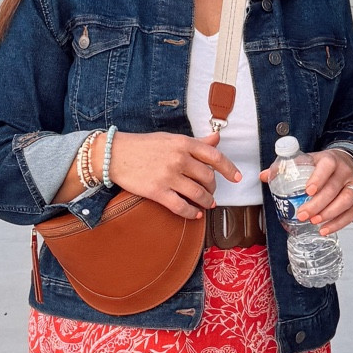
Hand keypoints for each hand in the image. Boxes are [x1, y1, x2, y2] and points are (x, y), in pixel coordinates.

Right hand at [109, 130, 242, 219]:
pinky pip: (181, 206)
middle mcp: (179, 159)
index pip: (215, 156)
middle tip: (211, 192)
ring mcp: (169, 176)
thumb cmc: (143, 146)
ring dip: (206, 202)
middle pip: (208, 178)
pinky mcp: (158, 192)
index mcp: (184, 143)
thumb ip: (196, 142)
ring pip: (198, 194)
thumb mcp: (171, 139)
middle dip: (213, 188)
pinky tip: (194, 214)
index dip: (229, 169)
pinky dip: (191, 213)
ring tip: (207, 205)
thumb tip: (217, 138)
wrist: (115, 155)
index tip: (237, 177)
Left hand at [260, 147, 352, 235]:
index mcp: (330, 159)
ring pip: (347, 200)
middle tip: (302, 215)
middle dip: (318, 204)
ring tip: (314, 223)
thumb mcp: (305, 161)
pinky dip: (339, 223)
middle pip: (334, 188)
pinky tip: (325, 230)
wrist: (345, 163)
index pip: (327, 166)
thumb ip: (284, 168)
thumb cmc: (321, 165)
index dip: (318, 178)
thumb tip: (263, 176)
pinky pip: (352, 213)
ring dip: (330, 214)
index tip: (307, 190)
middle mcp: (345, 171)